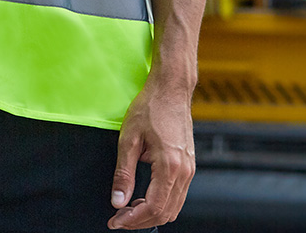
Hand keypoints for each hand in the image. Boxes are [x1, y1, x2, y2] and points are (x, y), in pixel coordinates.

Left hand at [108, 76, 195, 228]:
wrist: (171, 87)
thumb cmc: (150, 107)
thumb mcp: (129, 138)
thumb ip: (123, 173)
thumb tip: (118, 201)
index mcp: (170, 166)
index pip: (153, 208)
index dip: (133, 220)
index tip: (115, 221)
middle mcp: (185, 171)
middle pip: (165, 213)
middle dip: (141, 220)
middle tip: (119, 217)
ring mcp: (190, 168)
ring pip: (174, 207)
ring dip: (151, 213)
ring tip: (129, 209)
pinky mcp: (189, 164)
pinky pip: (178, 195)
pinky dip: (161, 203)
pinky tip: (144, 197)